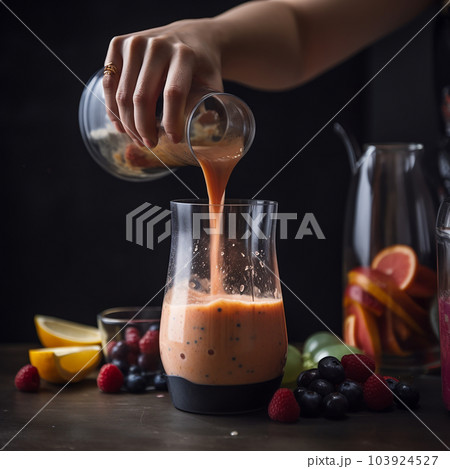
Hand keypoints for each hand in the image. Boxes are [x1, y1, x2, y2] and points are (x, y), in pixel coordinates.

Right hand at [103, 18, 222, 146]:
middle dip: (144, 129)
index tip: (173, 140)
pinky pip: (109, 83)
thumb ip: (207, 109)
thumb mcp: (212, 86)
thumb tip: (192, 137)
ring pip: (123, 95)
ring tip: (138, 138)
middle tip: (151, 144)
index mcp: (184, 55)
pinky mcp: (118, 44)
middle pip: (142, 98)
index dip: (171, 122)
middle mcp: (157, 45)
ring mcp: (134, 43)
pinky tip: (121, 125)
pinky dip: (113, 109)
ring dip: (128, 124)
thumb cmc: (202, 68)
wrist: (191, 37)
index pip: (173, 94)